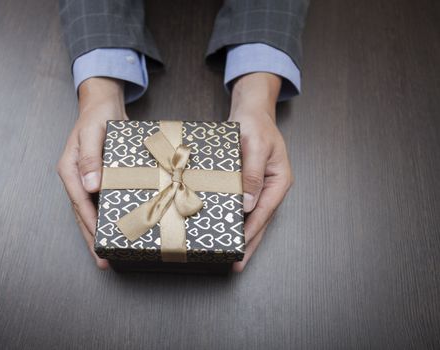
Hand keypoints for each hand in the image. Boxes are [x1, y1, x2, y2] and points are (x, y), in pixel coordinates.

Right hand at [57, 77, 127, 269]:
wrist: (104, 104)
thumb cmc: (97, 115)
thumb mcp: (93, 132)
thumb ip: (89, 157)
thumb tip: (90, 186)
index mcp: (70, 169)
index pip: (79, 201)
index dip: (89, 223)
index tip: (98, 242)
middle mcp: (77, 177)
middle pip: (82, 213)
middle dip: (91, 237)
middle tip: (101, 261)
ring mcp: (87, 179)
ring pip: (91, 210)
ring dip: (98, 232)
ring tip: (107, 254)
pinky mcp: (99, 177)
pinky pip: (102, 201)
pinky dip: (107, 216)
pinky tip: (116, 228)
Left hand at [228, 73, 293, 271]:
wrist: (251, 111)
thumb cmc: (255, 124)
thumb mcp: (255, 145)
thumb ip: (253, 173)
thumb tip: (248, 204)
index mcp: (279, 180)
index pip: (264, 212)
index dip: (252, 232)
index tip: (241, 249)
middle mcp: (271, 187)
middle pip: (260, 220)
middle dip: (249, 243)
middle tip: (237, 265)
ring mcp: (261, 187)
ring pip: (252, 216)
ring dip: (243, 234)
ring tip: (233, 255)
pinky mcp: (249, 183)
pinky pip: (243, 205)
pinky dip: (236, 218)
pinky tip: (227, 228)